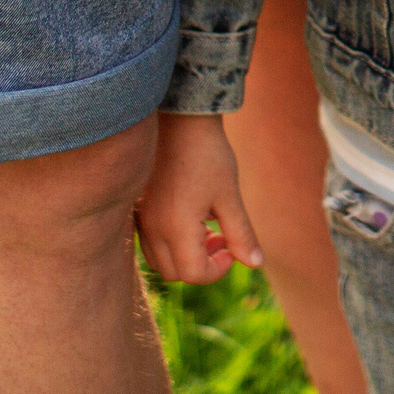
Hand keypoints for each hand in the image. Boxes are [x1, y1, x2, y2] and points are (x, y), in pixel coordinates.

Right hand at [136, 113, 264, 284]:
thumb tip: (255, 264)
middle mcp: (152, 228)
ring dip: (184, 255)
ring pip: (159, 260)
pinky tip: (189, 217)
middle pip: (174, 273)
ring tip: (207, 228)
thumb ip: (241, 234)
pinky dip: (170, 242)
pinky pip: (149, 241)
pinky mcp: (138, 207)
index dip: (218, 269)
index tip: (232, 246)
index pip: (193, 274)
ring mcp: (142, 218)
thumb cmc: (209, 155)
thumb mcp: (230, 196)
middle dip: (201, 265)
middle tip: (221, 239)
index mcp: (175, 228)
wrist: (181, 119)